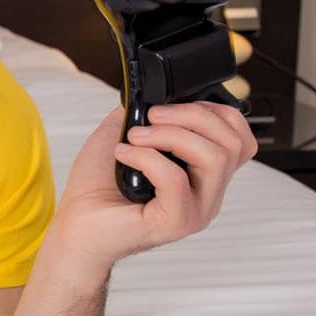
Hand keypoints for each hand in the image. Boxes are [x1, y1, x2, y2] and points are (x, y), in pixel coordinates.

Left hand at [44, 103, 256, 282]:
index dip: (213, 112)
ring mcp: (196, 210)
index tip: (171, 105)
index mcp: (203, 173)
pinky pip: (176, 180)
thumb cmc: (98, 186)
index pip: (240, 138)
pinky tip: (123, 155)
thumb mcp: (123, 133)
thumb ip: (146, 112)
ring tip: (134, 137)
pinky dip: (146, 157)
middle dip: (191, 116)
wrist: (75, 223)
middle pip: (233, 143)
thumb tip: (157, 92)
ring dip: (171, 135)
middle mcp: (208, 193)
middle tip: (150, 117)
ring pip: (214, 158)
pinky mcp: (176, 222)